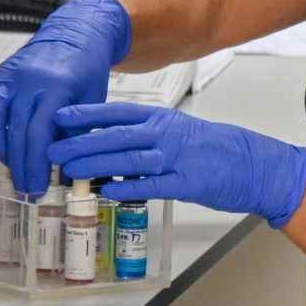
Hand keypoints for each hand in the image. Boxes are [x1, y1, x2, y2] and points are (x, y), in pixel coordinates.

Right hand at [0, 0, 130, 192]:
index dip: (36, 165)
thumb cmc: (87, 72)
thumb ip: (78, 135)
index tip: (37, 189)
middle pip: (15, 132)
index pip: (40, 134)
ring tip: (12, 165)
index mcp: (57, 87)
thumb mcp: (94, 102)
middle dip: (19, 166)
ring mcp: (7, 77)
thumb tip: (64, 177)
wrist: (76, 33)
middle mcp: (28, 81)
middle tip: (24, 189)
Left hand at [48, 102, 305, 228]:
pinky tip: (109, 192)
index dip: (86, 114)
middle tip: (53, 148)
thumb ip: (143, 138)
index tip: (59, 116)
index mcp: (161, 120)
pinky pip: (154, 185)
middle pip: (117, 135)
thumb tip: (106, 147)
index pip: (117, 113)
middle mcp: (166, 134)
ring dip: (98, 164)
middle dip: (82, 141)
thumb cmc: (211, 149)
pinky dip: (130, 188)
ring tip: (72, 170)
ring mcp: (177, 158)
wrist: (251, 164)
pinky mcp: (188, 182)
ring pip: (130, 159)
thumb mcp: (174, 134)